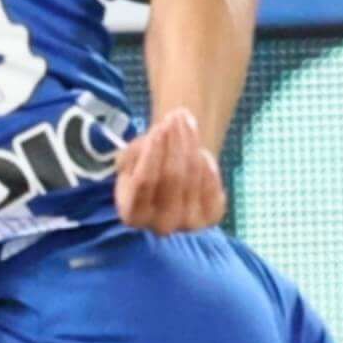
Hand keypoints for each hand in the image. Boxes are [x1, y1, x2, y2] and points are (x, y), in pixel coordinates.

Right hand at [111, 109, 229, 235]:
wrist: (172, 179)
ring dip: (190, 143)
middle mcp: (160, 226)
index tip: (158, 128)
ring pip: (192, 175)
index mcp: (132, 215)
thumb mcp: (131, 158)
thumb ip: (137, 151)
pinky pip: (211, 181)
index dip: (152, 153)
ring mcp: (188, 225)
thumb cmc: (147, 164)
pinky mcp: (211, 218)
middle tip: (176, 116)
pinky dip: (206, 162)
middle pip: (171, 176)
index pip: (144, 182)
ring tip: (185, 121)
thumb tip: (156, 139)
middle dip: (175, 142)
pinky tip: (199, 149)